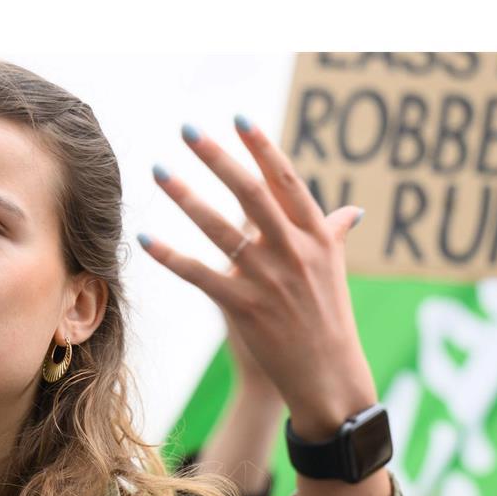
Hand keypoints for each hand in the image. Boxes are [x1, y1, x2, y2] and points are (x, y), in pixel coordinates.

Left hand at [140, 117, 373, 440]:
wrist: (328, 377)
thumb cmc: (329, 321)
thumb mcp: (335, 273)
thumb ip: (334, 236)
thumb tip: (351, 211)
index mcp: (317, 237)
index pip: (287, 181)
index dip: (262, 147)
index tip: (238, 117)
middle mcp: (294, 252)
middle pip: (251, 194)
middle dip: (218, 158)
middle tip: (188, 129)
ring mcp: (269, 280)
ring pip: (221, 230)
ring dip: (186, 197)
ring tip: (159, 170)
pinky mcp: (246, 309)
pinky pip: (200, 276)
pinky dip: (171, 256)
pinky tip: (145, 238)